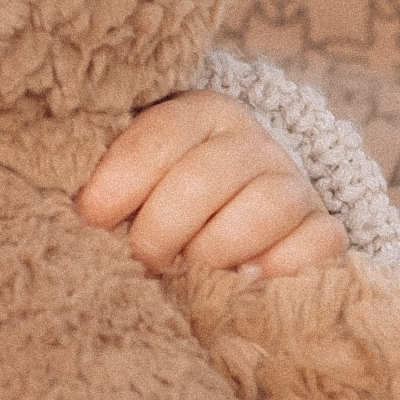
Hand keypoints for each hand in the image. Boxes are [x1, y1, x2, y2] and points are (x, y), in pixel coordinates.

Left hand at [75, 89, 345, 278]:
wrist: (242, 218)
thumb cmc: (165, 204)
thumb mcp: (136, 184)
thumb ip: (107, 193)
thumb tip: (75, 220)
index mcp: (199, 114)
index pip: (160, 135)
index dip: (120, 181)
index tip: (90, 219)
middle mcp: (252, 141)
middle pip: (204, 178)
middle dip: (160, 232)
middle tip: (140, 262)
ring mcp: (294, 183)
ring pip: (263, 208)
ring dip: (213, 253)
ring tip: (187, 277)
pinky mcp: (324, 228)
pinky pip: (313, 246)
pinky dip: (276, 271)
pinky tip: (242, 284)